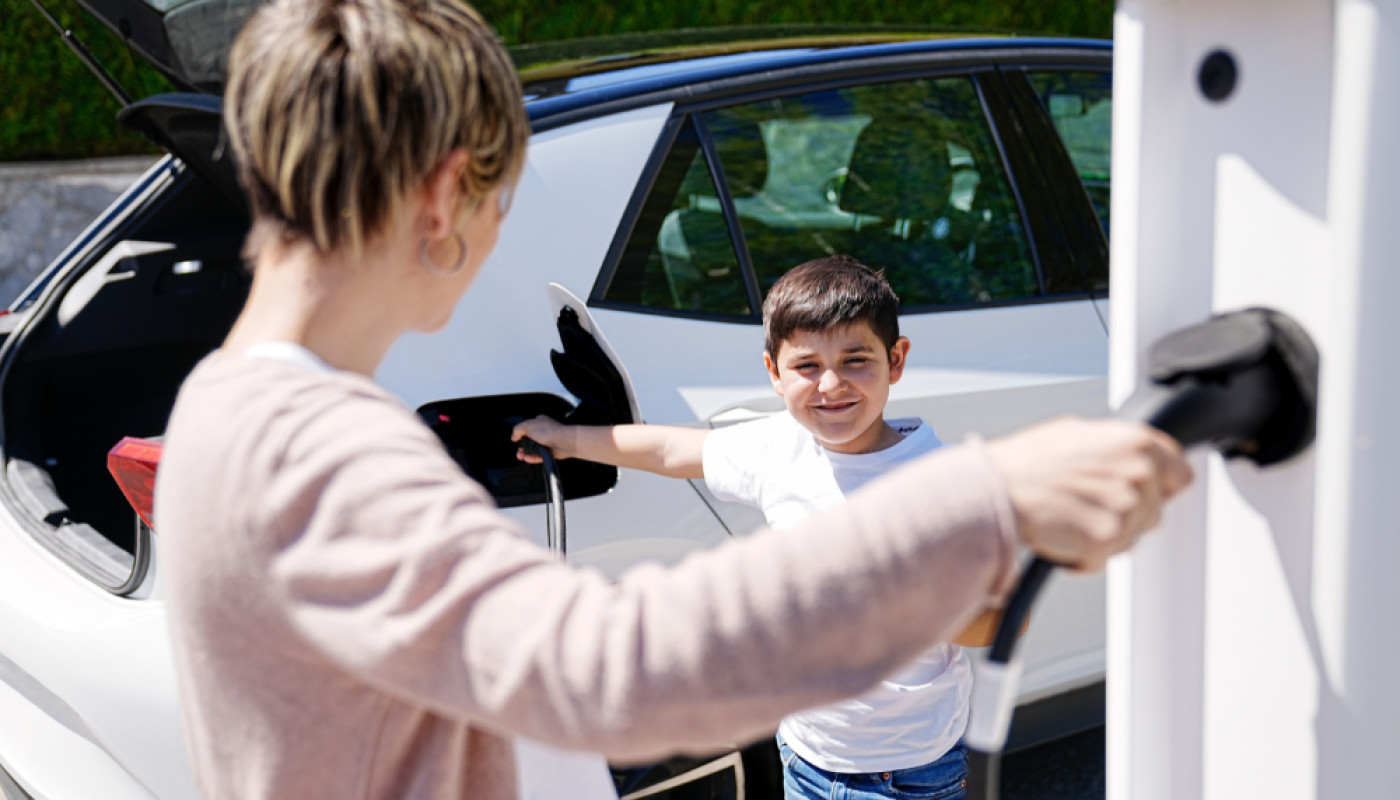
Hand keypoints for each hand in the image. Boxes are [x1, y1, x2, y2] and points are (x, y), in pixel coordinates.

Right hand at [511, 416, 573, 462]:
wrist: (563, 442)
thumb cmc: (549, 431)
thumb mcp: (527, 426)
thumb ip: (517, 430)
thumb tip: (514, 436)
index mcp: (539, 421)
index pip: (527, 427)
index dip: (520, 434)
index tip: (515, 440)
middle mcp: (544, 431)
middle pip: (529, 440)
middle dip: (522, 446)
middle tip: (518, 450)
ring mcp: (548, 442)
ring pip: (534, 449)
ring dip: (526, 453)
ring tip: (520, 456)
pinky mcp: (550, 451)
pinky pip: (539, 456)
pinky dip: (533, 458)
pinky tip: (527, 458)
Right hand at [985, 417, 1193, 572]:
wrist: (996, 487)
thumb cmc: (1027, 462)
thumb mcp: (1078, 432)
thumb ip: (1117, 445)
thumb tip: (1131, 456)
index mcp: (1136, 442)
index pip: (1180, 474)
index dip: (1159, 488)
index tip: (1143, 494)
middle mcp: (1138, 472)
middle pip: (1153, 513)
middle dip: (1124, 517)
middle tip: (1087, 507)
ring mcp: (1125, 507)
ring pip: (1130, 539)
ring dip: (1103, 538)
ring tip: (1070, 519)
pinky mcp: (1106, 538)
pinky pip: (1103, 559)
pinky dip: (1082, 557)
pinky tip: (1062, 536)